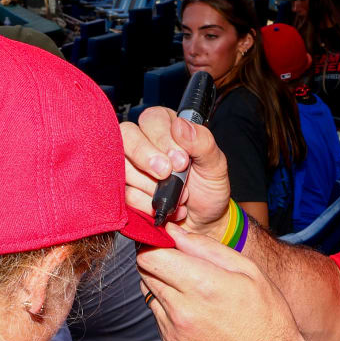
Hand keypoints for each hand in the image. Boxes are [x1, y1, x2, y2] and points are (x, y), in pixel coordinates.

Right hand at [121, 107, 231, 236]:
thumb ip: (202, 142)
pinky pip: (125, 194)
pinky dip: (148, 204)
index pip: (152, 119)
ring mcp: (131, 166)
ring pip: (124, 166)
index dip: (162, 138)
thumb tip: (180, 126)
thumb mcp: (215, 165)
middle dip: (145, 156)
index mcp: (167, 126)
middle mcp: (144, 141)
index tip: (181, 160)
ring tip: (178, 197)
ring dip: (151, 185)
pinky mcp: (125, 190)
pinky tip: (167, 208)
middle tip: (166, 174)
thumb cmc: (208, 188)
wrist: (203, 221)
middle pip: (126, 135)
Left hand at [136, 225, 310, 340]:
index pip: (150, 255)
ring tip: (192, 290)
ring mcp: (173, 333)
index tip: (164, 241)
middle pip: (145, 273)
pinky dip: (170, 310)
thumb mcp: (248, 271)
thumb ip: (206, 248)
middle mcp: (181, 311)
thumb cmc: (268, 318)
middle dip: (157, 261)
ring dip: (163, 285)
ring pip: (149, 295)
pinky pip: (159, 318)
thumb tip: (175, 232)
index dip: (153, 243)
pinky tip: (196, 313)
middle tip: (180, 262)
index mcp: (201, 285)